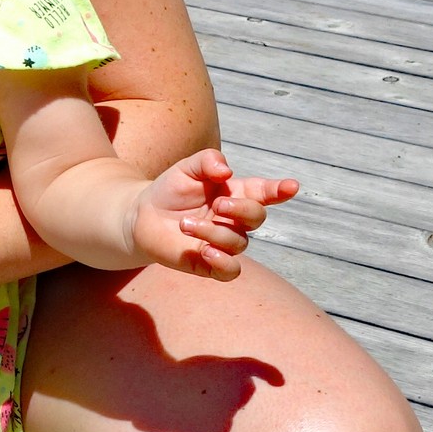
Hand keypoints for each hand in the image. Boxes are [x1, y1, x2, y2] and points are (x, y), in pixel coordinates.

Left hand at [129, 148, 297, 280]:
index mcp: (235, 193)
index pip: (264, 192)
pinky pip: (231, 270)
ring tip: (185, 224)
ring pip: (238, 242)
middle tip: (217, 205)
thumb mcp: (187, 167)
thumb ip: (208, 161)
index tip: (291, 186)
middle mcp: (234, 219)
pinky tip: (205, 251)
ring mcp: (224, 242)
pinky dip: (223, 262)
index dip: (279, 190)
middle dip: (241, 209)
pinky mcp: (210, 264)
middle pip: (257, 217)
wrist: (142, 216)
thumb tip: (227, 171)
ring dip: (213, 231)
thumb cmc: (170, 190)